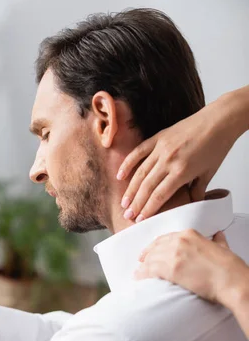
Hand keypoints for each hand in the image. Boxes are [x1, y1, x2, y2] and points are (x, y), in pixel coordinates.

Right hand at [117, 98, 238, 221]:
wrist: (219, 120)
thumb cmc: (217, 145)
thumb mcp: (209, 172)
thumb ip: (197, 190)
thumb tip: (191, 203)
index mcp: (182, 171)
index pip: (159, 196)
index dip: (148, 209)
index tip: (140, 219)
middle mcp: (168, 161)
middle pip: (147, 187)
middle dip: (136, 204)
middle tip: (127, 215)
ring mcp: (161, 148)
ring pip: (140, 173)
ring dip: (130, 189)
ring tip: (124, 202)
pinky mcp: (158, 137)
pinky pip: (138, 152)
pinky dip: (128, 164)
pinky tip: (120, 175)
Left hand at [135, 229, 247, 307]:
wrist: (231, 281)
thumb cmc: (230, 268)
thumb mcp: (223, 247)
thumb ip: (217, 241)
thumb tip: (218, 236)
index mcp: (190, 234)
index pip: (165, 238)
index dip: (155, 246)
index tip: (150, 251)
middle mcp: (179, 241)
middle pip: (155, 248)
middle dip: (146, 256)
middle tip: (140, 263)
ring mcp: (174, 255)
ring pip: (151, 259)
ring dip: (143, 267)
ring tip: (138, 274)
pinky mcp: (172, 269)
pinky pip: (150, 270)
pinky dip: (142, 274)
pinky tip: (139, 278)